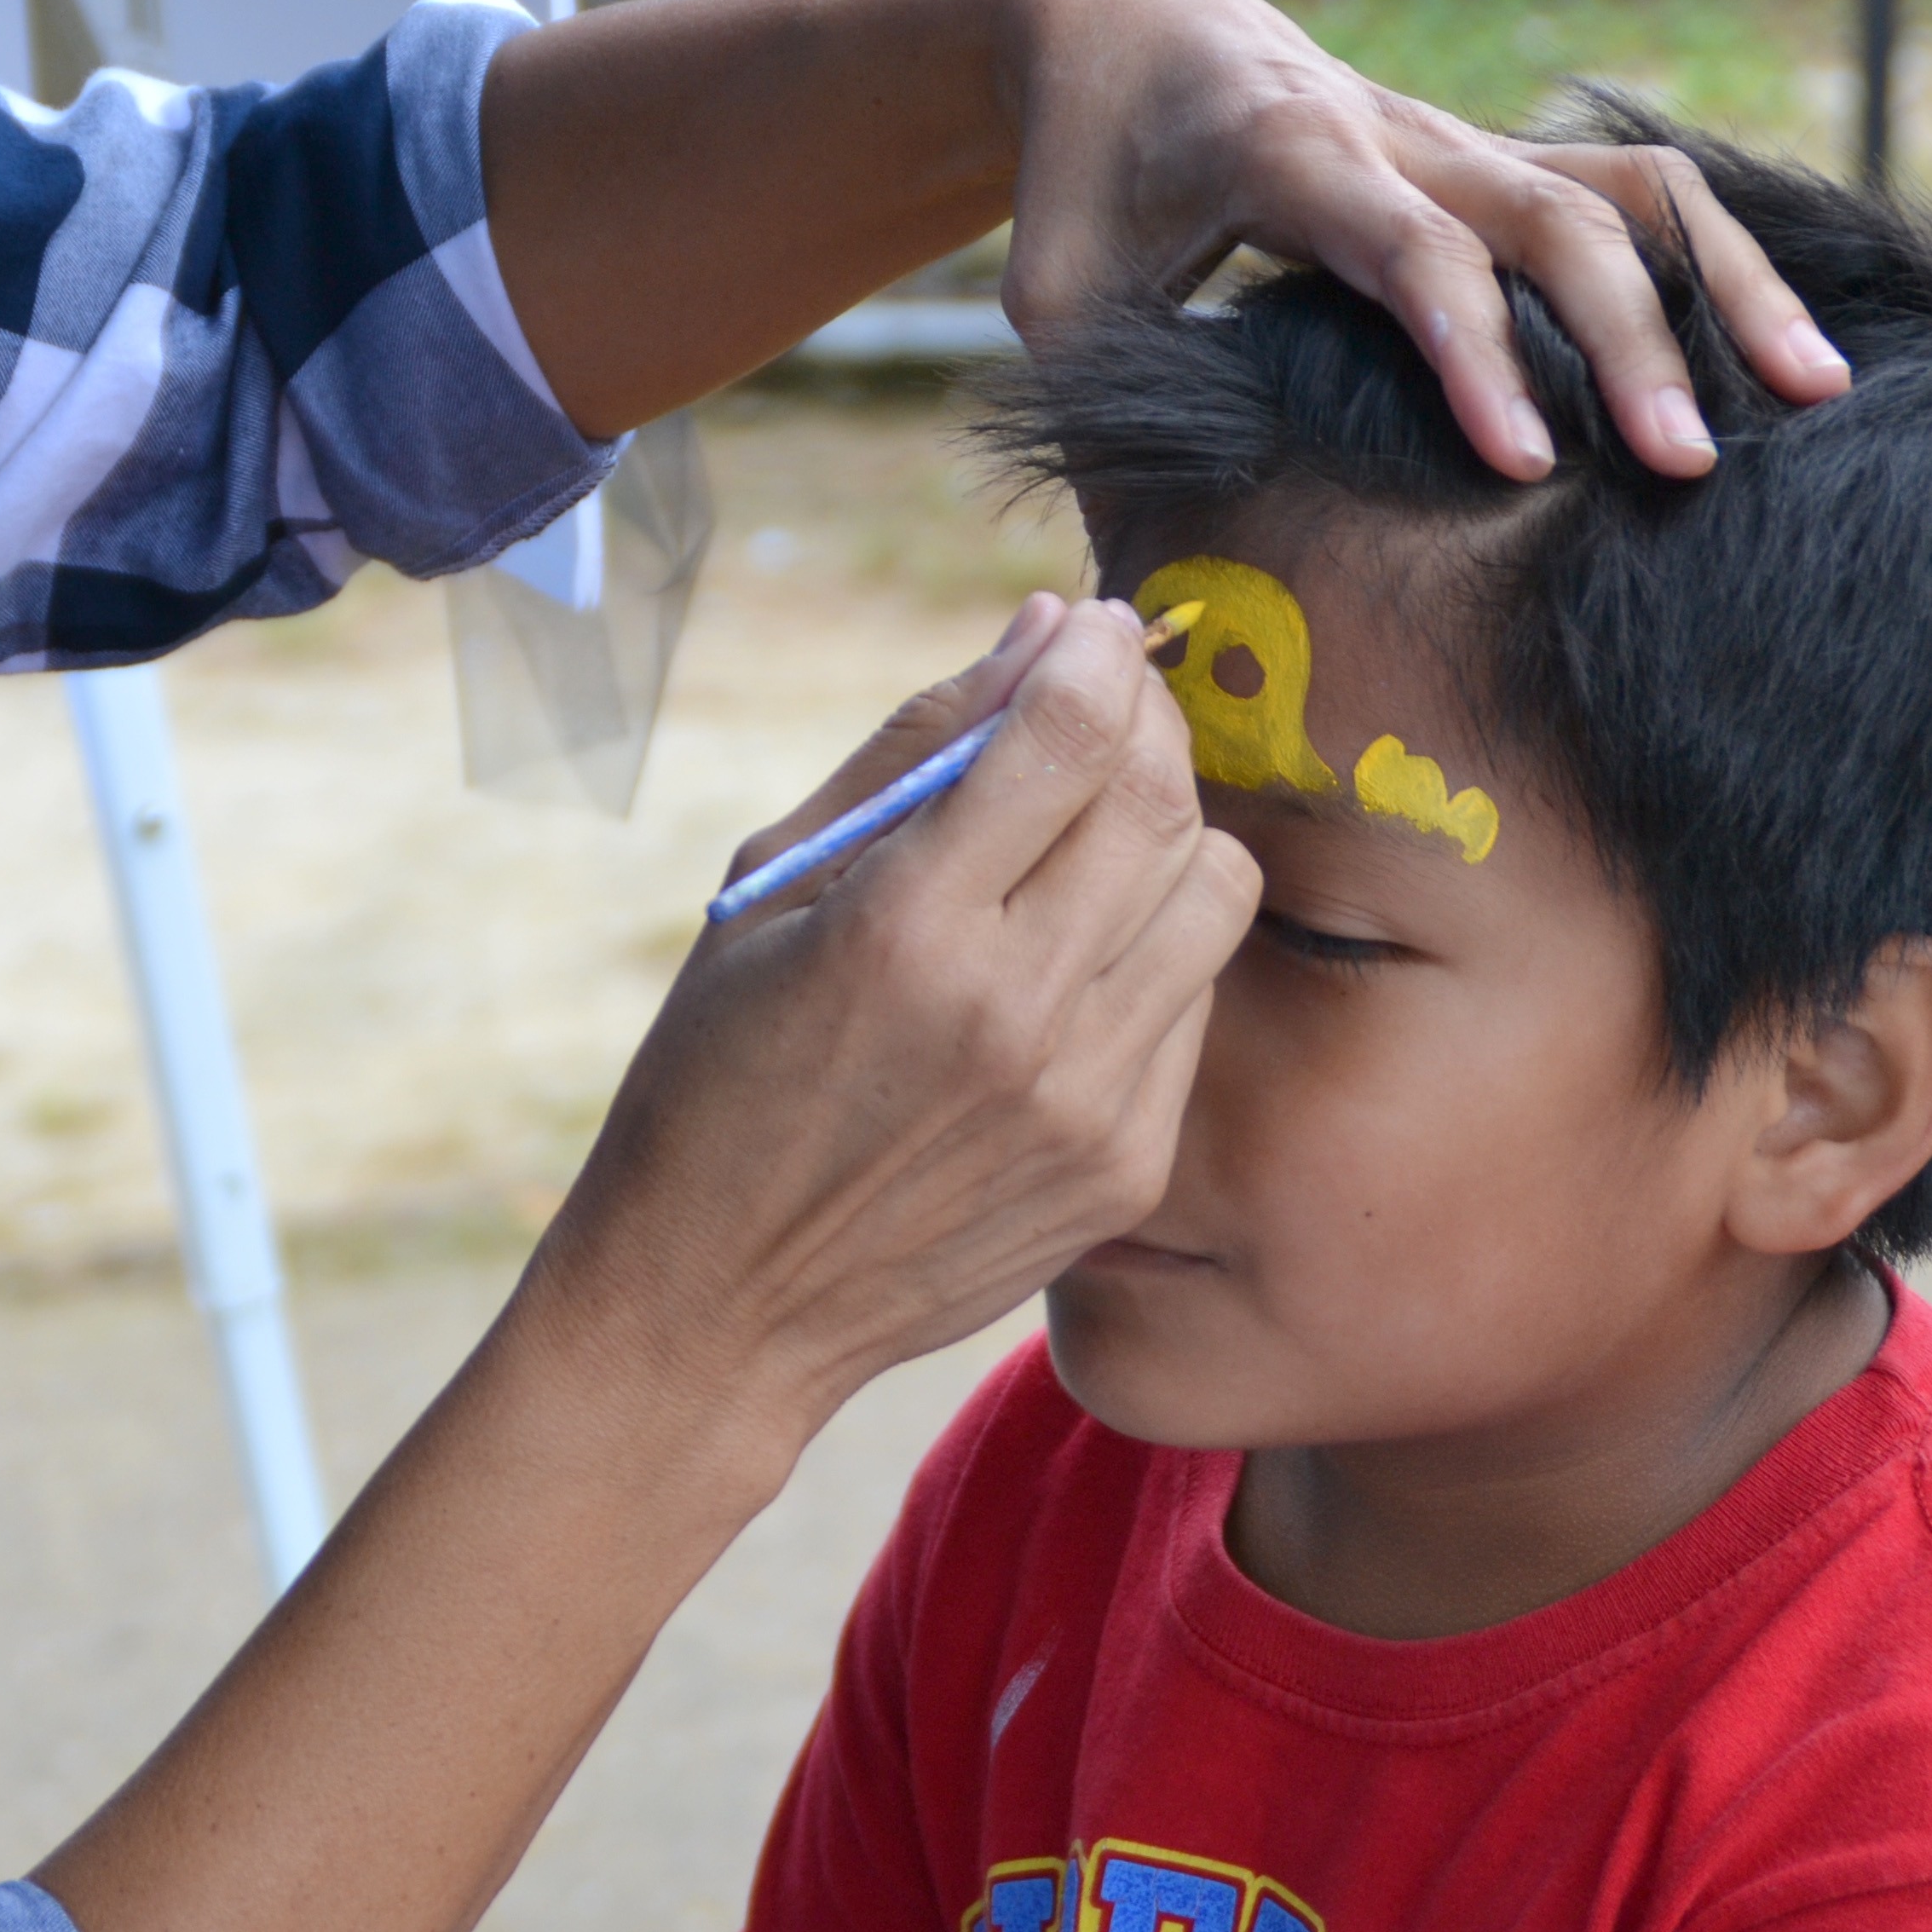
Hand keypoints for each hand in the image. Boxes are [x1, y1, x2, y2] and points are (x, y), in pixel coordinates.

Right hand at [527, 591, 1260, 1447]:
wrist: (721, 1303)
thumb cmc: (717, 1074)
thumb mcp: (771, 890)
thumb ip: (913, 749)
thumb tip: (1047, 630)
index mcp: (902, 928)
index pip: (1069, 736)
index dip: (1098, 654)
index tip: (1094, 628)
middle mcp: (1013, 1011)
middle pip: (1160, 799)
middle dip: (1145, 719)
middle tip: (1103, 706)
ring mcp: (1085, 1098)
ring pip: (1215, 889)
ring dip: (1169, 828)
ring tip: (1091, 834)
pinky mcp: (1125, 1163)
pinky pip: (1195, 999)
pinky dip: (1151, 945)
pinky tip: (1072, 957)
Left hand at [995, 0, 1851, 480]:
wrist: (1133, 19)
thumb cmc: (1083, 173)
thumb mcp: (1057, 298)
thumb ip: (1100, 427)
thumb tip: (1128, 606)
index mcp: (1285, 155)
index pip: (1406, 251)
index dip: (1473, 350)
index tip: (1530, 463)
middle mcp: (1402, 136)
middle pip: (1552, 220)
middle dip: (1630, 339)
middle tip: (1687, 467)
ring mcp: (1468, 140)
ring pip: (1630, 192)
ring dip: (1728, 286)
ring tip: (1814, 395)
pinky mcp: (1504, 159)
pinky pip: (1639, 193)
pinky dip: (1723, 259)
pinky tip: (1788, 355)